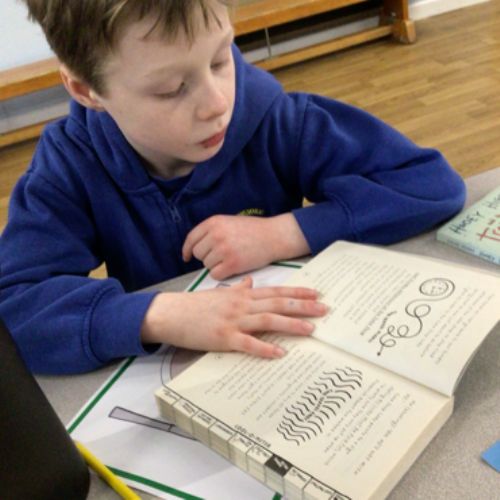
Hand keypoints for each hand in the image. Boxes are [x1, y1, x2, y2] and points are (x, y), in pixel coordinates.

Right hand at [140, 277, 326, 357]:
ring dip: (290, 325)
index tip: (315, 294)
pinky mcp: (223, 338)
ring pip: (267, 321)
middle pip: (277, 304)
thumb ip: (237, 288)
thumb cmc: (195, 305)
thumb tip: (250, 282)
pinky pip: (248, 344)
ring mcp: (233, 321)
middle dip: (302, 306)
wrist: (171, 313)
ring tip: (311, 330)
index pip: (274, 291)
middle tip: (324, 309)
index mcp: (241, 295)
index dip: (296, 293)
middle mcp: (241, 305)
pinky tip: (280, 354)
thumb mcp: (219, 293)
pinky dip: (264, 349)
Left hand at [182, 213, 309, 279]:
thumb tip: (195, 247)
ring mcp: (224, 249)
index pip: (191, 239)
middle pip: (198, 254)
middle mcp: (216, 235)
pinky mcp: (232, 264)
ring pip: (207, 265)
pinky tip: (232, 268)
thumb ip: (212, 231)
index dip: (187, 250)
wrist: (274, 236)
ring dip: (216, 265)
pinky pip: (215, 275)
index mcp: (214, 222)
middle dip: (207, 257)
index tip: (186, 257)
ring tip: (231, 258)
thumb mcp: (229, 222)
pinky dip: (222, 274)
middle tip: (222, 256)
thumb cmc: (253, 230)